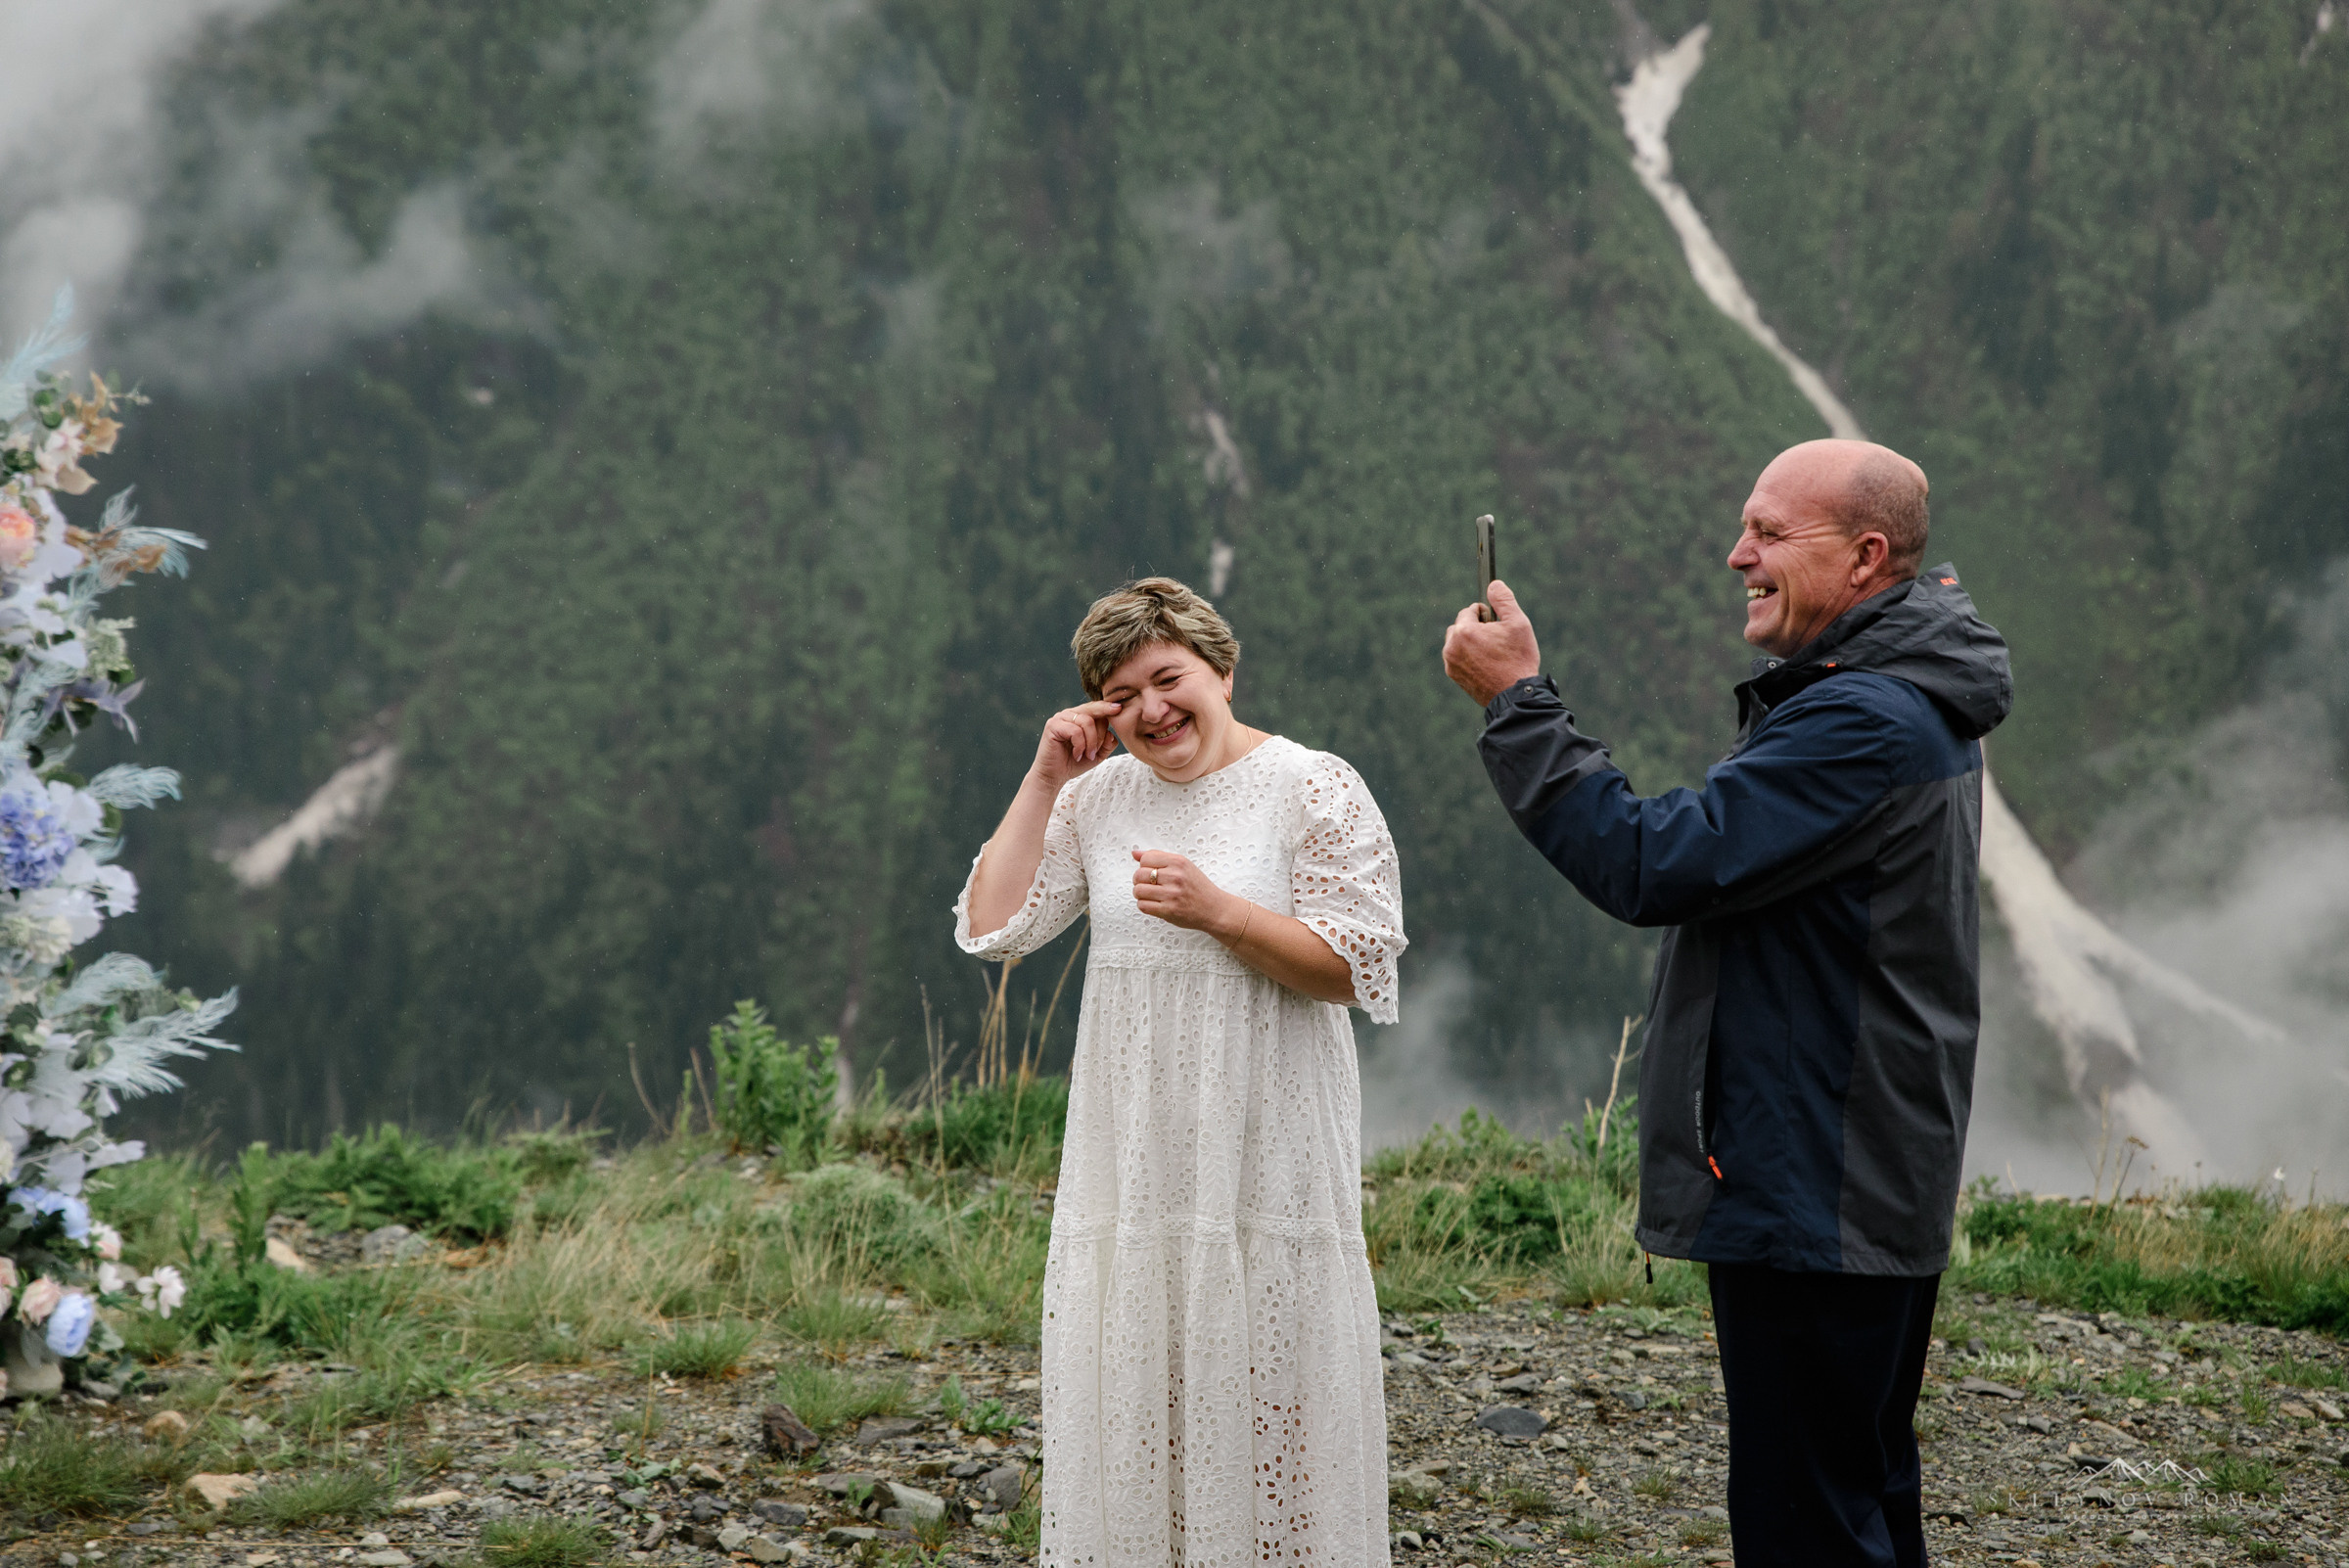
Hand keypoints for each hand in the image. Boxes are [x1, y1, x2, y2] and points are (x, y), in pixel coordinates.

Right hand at [1029, 700, 1123, 791]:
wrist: (1054, 776)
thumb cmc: (1074, 763)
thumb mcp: (1097, 754)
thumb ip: (1107, 744)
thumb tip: (1112, 733)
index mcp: (1079, 716)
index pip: (1097, 708)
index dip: (1108, 710)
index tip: (1119, 709)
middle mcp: (1070, 714)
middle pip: (1093, 710)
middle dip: (1101, 730)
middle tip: (1101, 747)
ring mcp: (1060, 718)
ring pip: (1086, 721)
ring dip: (1092, 741)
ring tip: (1088, 755)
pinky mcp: (1053, 726)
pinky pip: (1075, 731)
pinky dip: (1080, 745)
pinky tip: (1077, 755)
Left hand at [1131, 849, 1240, 934]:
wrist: (1214, 908)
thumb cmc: (1198, 887)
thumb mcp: (1183, 866)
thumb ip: (1159, 858)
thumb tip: (1135, 853)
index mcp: (1178, 862)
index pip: (1146, 858)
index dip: (1144, 866)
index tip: (1149, 872)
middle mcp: (1175, 876)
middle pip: (1139, 874)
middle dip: (1139, 881)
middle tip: (1148, 885)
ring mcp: (1171, 894)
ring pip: (1138, 891)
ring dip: (1140, 894)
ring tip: (1150, 895)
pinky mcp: (1169, 910)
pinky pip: (1143, 906)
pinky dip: (1144, 905)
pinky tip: (1153, 903)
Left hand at [1443, 578, 1542, 705]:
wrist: (1516, 695)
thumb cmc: (1518, 659)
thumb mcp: (1518, 623)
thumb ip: (1504, 600)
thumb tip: (1493, 584)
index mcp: (1464, 631)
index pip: (1469, 610)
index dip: (1485, 614)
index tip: (1496, 623)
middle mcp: (1452, 647)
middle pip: (1460, 626)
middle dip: (1475, 628)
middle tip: (1495, 639)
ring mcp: (1451, 663)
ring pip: (1457, 642)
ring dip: (1471, 642)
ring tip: (1492, 651)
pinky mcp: (1454, 676)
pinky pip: (1458, 658)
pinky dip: (1469, 656)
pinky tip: (1487, 663)